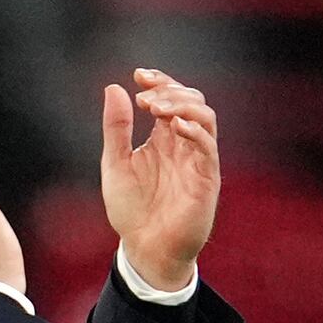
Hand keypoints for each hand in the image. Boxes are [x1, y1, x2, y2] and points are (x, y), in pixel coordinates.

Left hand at [95, 68, 219, 293]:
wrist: (144, 248)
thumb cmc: (133, 209)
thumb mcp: (116, 163)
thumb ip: (116, 128)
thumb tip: (113, 87)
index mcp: (164, 138)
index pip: (171, 98)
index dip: (159, 81)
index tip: (138, 75)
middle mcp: (184, 144)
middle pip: (191, 101)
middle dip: (170, 91)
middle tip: (145, 98)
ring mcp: (198, 159)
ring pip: (205, 117)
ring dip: (182, 106)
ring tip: (156, 107)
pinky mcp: (206, 178)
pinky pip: (208, 147)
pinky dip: (195, 132)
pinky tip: (174, 126)